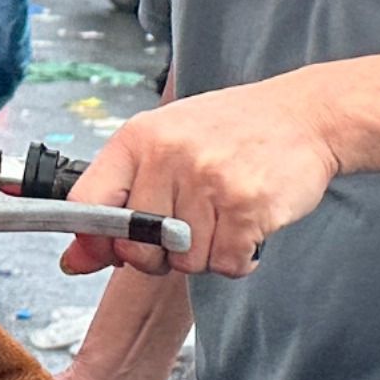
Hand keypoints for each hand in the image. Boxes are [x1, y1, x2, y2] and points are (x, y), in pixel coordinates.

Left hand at [60, 76, 341, 278]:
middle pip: (139, 249)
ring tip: (226, 216)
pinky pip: (226, 264)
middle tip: (190, 229)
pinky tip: (248, 226)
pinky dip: (239, 258)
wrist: (306, 115)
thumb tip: (73, 260)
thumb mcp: (166, 147)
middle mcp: (169, 156)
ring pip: (186, 261)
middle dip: (163, 255)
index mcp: (140, 138)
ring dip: (208, 254)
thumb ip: (118, 201)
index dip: (95, 239)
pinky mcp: (246, 205)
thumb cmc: (233, 131)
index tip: (110, 248)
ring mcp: (208, 180)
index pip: (87, 203)